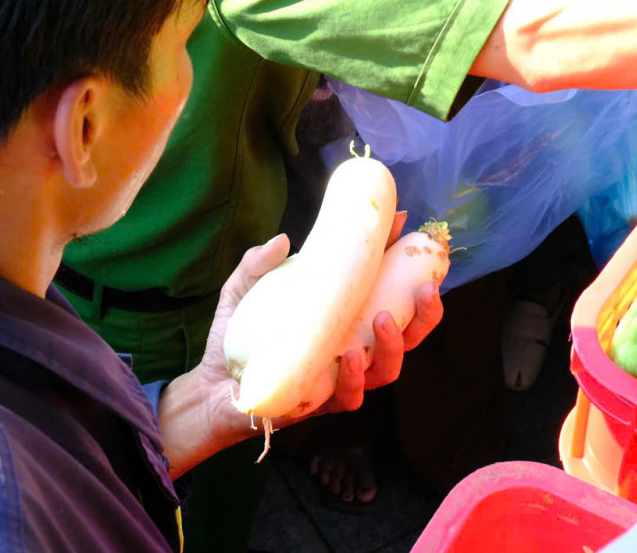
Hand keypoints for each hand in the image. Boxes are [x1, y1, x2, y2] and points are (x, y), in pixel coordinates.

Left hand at [156, 216, 441, 476]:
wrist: (209, 386)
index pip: (388, 293)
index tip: (409, 232)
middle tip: (426, 288)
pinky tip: (350, 357)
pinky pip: (349, 396)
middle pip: (407, 337)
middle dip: (426, 315)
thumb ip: (258, 264)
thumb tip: (282, 239)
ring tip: (387, 319)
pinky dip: (354, 377)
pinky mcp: (319, 404)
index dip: (405, 265)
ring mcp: (339, 379)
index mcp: (345, 318)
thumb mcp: (243, 290)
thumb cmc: (236, 337)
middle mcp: (353, 349)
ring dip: (394, 345)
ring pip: (387, 369)